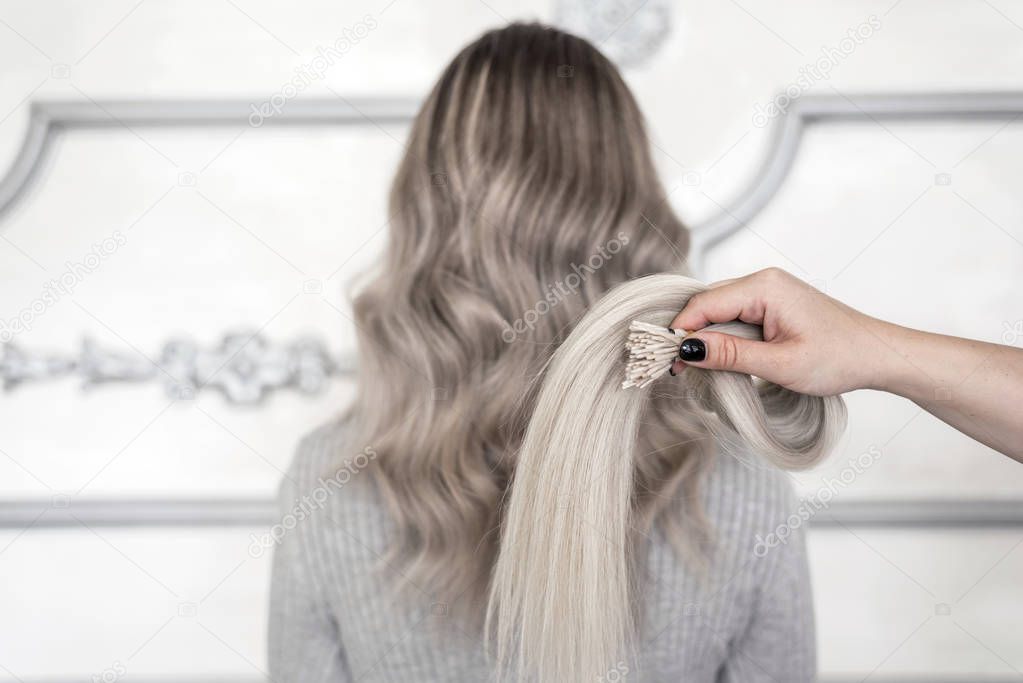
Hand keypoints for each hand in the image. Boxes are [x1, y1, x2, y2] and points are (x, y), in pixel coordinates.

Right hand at [670, 268, 884, 395]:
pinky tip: (719, 359)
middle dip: (688, 335)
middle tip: (675, 370)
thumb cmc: (839, 358)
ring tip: (695, 369)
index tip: (666, 362)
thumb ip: (730, 354)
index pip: (704, 304)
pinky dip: (723, 337)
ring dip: (705, 338)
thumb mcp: (780, 363)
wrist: (878, 355)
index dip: (680, 332)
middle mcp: (763, 281)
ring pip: (719, 311)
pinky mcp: (772, 305)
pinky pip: (735, 317)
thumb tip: (686, 350)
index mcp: (764, 287)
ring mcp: (768, 291)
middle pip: (707, 304)